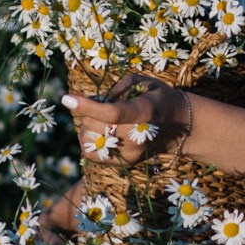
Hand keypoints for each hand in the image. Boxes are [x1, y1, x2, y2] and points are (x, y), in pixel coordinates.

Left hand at [62, 72, 191, 168]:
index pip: (112, 113)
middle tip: (101, 105)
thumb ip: (117, 88)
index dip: (88, 106)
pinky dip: (88, 140)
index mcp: (145, 111)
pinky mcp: (125, 163)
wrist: (178, 125)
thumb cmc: (156, 96)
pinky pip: (90, 152)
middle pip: (94, 125)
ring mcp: (131, 153)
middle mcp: (138, 136)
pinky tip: (99, 131)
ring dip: (87, 126)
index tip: (66, 98)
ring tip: (101, 119)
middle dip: (88, 112)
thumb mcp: (142, 81)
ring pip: (88, 139)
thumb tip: (92, 102)